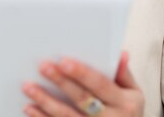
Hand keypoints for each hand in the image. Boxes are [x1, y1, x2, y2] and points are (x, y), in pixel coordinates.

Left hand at [22, 51, 143, 116]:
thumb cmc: (128, 114)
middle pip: (82, 99)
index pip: (101, 85)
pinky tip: (30, 107)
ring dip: (45, 101)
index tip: (64, 61)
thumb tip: (120, 53)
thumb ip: (124, 74)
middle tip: (44, 67)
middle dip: (61, 82)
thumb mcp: (134, 94)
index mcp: (125, 104)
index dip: (82, 73)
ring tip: (29, 86)